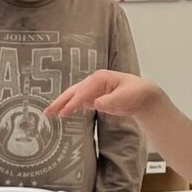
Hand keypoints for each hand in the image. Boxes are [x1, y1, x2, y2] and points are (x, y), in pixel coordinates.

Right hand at [45, 70, 167, 124]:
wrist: (143, 95)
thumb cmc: (137, 92)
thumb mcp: (125, 97)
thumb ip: (110, 101)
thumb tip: (96, 103)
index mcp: (100, 78)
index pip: (82, 92)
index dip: (72, 103)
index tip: (63, 113)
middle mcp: (94, 82)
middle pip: (73, 91)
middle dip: (60, 101)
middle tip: (47, 112)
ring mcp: (93, 89)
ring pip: (74, 96)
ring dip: (61, 104)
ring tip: (49, 113)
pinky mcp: (94, 97)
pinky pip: (79, 102)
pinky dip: (69, 106)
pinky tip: (62, 112)